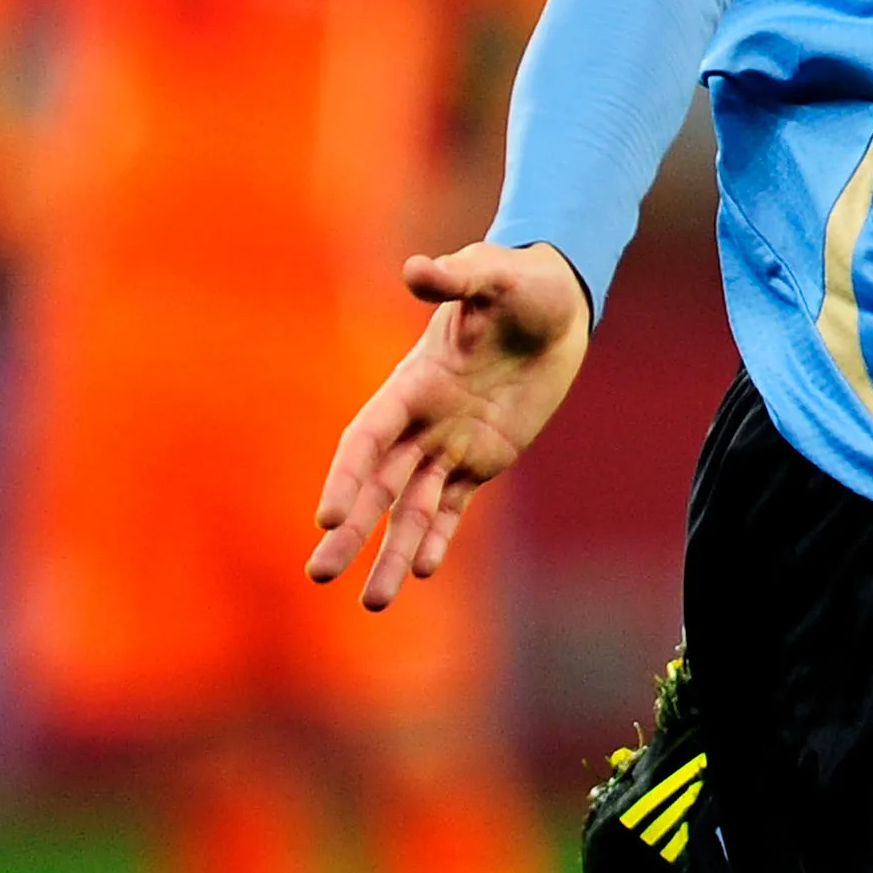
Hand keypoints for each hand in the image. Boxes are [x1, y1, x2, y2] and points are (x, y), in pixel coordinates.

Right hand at [307, 242, 591, 608]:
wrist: (555, 304)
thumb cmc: (518, 284)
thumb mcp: (492, 276)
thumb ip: (456, 279)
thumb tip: (417, 270)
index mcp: (412, 383)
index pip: (368, 438)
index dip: (346, 476)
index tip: (327, 517)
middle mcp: (422, 422)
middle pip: (377, 486)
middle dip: (350, 531)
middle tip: (316, 575)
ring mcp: (450, 444)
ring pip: (411, 508)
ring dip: (392, 552)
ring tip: (374, 602)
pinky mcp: (484, 458)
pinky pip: (454, 506)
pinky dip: (438, 537)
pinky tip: (425, 572)